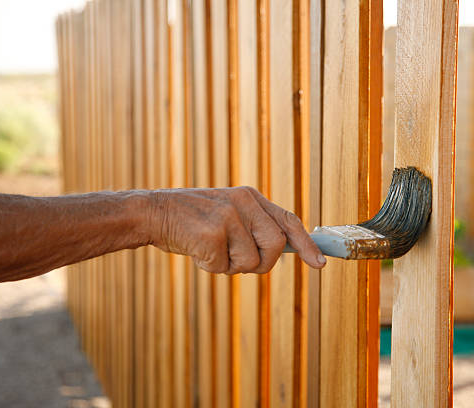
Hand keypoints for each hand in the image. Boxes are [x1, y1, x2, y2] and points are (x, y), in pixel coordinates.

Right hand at [147, 186, 325, 273]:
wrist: (153, 212)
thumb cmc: (192, 220)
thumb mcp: (228, 213)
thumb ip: (254, 226)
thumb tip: (284, 249)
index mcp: (250, 197)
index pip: (288, 220)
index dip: (306, 244)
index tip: (319, 264)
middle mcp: (244, 202)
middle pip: (277, 246)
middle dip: (262, 263)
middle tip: (237, 261)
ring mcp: (229, 216)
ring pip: (251, 262)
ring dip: (231, 266)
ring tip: (211, 250)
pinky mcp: (212, 233)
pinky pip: (223, 267)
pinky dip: (209, 267)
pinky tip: (196, 250)